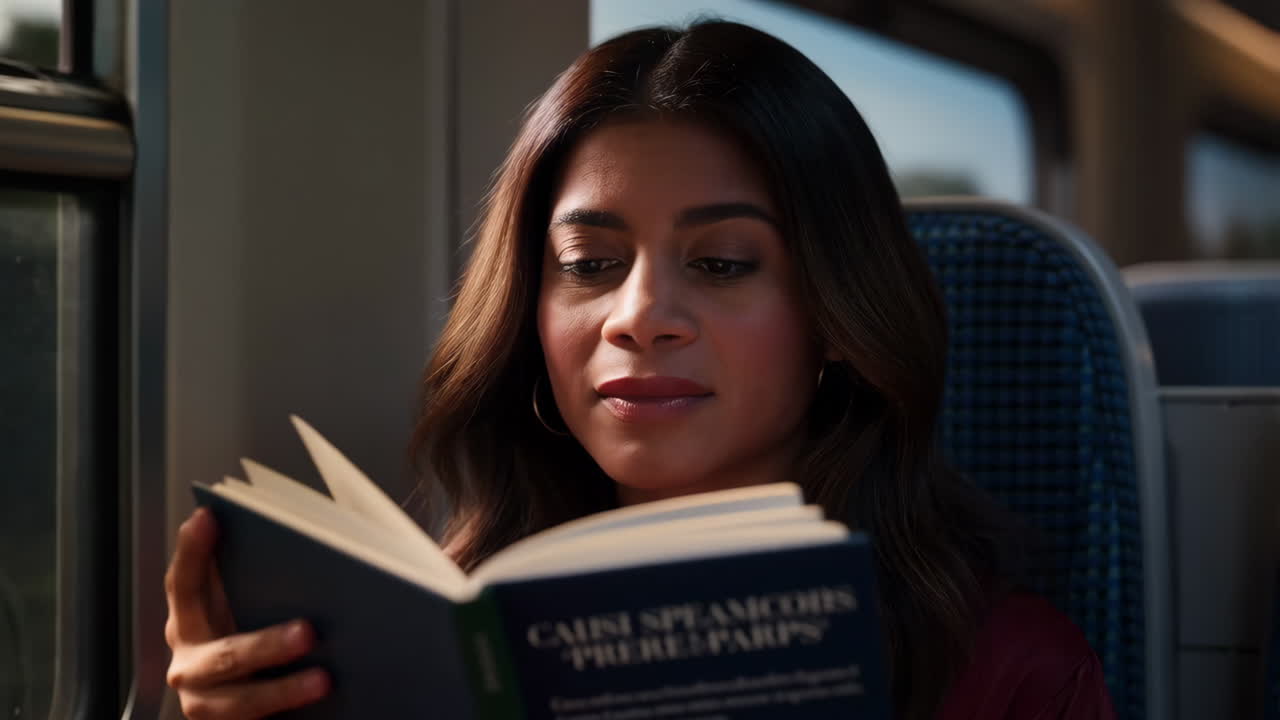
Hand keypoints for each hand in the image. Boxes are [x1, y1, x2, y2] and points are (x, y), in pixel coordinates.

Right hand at [164, 508, 329, 718]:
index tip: (208, 518)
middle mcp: (190, 665)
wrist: (244, 709)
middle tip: (308, 631)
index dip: (191, 551)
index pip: (183, 585)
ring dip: (285, 691)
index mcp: (188, 626)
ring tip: (323, 679)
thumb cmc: (249, 650)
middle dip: (267, 645)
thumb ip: (253, 584)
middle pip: (225, 655)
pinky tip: (322, 703)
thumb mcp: (242, 612)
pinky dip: (289, 713)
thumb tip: (302, 540)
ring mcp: (205, 705)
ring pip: (243, 702)